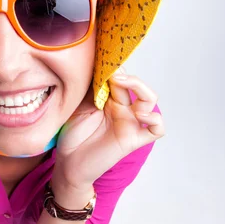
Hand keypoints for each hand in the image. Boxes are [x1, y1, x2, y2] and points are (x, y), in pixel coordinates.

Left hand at [53, 66, 164, 192]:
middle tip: (111, 73)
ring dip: (141, 89)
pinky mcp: (133, 139)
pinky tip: (140, 115)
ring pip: (150, 100)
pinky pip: (156, 130)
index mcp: (109, 98)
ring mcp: (130, 123)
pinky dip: (155, 120)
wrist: (68, 163)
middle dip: (125, 75)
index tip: (104, 59)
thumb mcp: (78, 106)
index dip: (115, 67)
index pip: (121, 76)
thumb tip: (97, 65)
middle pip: (136, 84)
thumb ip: (91, 89)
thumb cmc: (72, 136)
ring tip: (122, 87)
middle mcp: (123, 108)